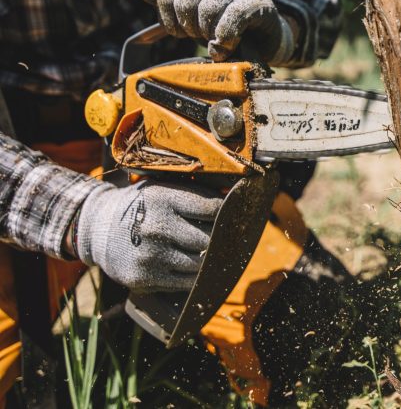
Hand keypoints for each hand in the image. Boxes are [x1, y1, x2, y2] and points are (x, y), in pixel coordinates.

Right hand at [75, 181, 221, 291]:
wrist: (96, 228)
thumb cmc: (141, 206)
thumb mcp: (162, 189)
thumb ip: (195, 193)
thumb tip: (232, 194)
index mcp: (163, 199)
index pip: (211, 209)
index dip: (226, 213)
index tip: (230, 216)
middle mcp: (157, 227)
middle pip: (208, 240)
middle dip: (218, 240)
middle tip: (223, 238)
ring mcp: (150, 255)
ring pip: (199, 265)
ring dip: (207, 261)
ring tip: (207, 253)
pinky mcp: (144, 278)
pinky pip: (184, 283)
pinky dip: (193, 277)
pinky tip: (190, 267)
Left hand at [132, 0, 288, 61]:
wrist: (266, 35)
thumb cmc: (223, 21)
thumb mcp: (190, 8)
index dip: (170, 21)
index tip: (182, 31)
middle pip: (185, 4)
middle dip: (191, 29)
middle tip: (203, 35)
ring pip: (207, 12)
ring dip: (209, 36)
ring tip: (218, 39)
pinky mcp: (258, 0)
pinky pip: (230, 20)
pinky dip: (224, 40)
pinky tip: (226, 46)